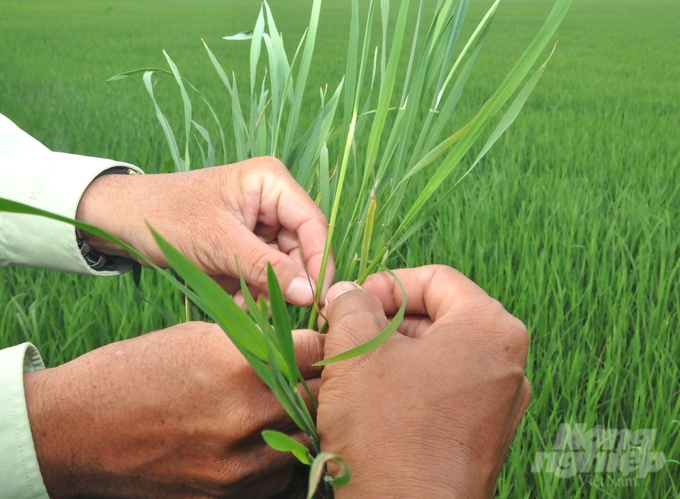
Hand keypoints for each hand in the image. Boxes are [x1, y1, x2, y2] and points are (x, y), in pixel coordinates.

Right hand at [24, 322, 324, 498]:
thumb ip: (256, 344)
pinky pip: (280, 479)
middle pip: (320, 400)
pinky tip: (266, 443)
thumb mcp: (199, 337)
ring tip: (289, 412)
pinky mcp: (227, 497)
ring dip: (305, 426)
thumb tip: (298, 345)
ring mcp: (239, 466)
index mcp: (242, 365)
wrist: (77, 430)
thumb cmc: (136, 370)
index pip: (318, 353)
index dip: (326, 346)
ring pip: (308, 444)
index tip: (324, 347)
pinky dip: (281, 460)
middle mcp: (248, 417)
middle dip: (320, 386)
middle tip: (313, 379)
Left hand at [76, 157, 333, 304]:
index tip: (318, 300)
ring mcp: (259, 224)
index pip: (313, 225)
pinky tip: (233, 300)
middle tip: (271, 310)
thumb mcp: (219, 244)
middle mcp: (272, 200)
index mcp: (271, 182)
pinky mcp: (245, 244)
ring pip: (282, 267)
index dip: (318, 263)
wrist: (120, 220)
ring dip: (265, 291)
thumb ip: (267, 268)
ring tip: (240, 304)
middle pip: (300, 249)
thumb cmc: (166, 217)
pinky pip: (262, 273)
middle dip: (285, 282)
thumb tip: (311, 295)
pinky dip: (251, 291)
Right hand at [316, 265, 530, 497]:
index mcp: (491, 329)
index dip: (388, 283)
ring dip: (395, 353)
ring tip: (354, 368)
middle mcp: (508, 363)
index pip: (437, 279)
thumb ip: (351, 304)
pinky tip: (374, 399)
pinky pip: (445, 389)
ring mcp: (500, 403)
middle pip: (441, 315)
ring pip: (439, 354)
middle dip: (388, 319)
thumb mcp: (356, 350)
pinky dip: (410, 384)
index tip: (352, 303)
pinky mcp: (484, 435)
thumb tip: (348, 291)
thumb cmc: (387, 431)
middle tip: (347, 333)